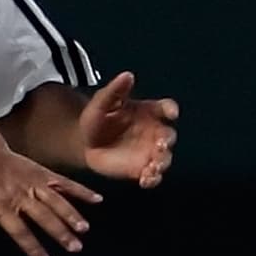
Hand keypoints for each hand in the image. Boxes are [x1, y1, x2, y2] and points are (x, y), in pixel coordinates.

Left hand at [0, 135, 101, 255]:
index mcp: (2, 207)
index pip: (20, 232)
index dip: (33, 247)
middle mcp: (20, 196)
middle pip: (43, 216)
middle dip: (60, 233)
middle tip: (75, 247)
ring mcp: (33, 183)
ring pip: (56, 200)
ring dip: (71, 214)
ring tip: (84, 229)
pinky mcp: (42, 172)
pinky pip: (63, 182)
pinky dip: (80, 190)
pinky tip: (96, 199)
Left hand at [80, 72, 177, 188]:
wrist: (84, 142)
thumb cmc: (96, 118)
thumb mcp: (102, 102)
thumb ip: (115, 90)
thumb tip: (127, 75)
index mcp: (149, 112)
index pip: (166, 108)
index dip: (170, 109)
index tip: (170, 113)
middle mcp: (154, 132)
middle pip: (169, 136)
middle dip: (167, 140)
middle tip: (160, 144)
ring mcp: (149, 152)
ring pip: (164, 158)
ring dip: (162, 162)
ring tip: (154, 166)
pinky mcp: (141, 169)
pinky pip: (153, 176)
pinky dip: (153, 179)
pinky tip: (145, 180)